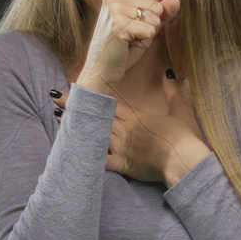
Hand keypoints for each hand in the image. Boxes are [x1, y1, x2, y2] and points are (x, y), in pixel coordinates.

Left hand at [52, 70, 210, 186]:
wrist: (185, 160)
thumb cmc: (184, 137)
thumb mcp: (181, 110)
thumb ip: (173, 92)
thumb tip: (169, 74)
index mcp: (136, 118)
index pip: (109, 104)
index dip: (92, 96)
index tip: (77, 87)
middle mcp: (125, 130)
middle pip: (95, 116)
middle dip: (75, 107)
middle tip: (55, 97)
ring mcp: (121, 148)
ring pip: (93, 135)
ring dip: (74, 127)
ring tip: (55, 117)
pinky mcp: (122, 165)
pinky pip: (99, 161)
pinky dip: (84, 155)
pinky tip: (69, 149)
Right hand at [77, 0, 180, 93]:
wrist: (104, 69)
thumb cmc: (124, 46)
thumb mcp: (146, 25)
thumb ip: (162, 11)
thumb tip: (176, 0)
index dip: (150, 14)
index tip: (131, 24)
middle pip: (156, 5)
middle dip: (150, 24)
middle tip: (130, 34)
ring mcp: (115, 9)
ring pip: (155, 18)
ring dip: (147, 34)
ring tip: (129, 39)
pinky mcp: (119, 25)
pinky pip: (150, 31)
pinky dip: (143, 43)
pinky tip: (127, 45)